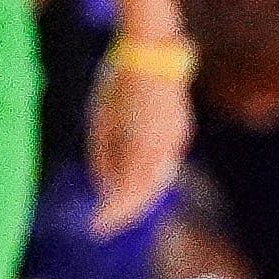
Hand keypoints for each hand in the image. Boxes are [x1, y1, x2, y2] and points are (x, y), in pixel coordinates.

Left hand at [87, 51, 193, 234]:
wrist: (153, 51)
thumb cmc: (118, 83)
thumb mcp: (101, 119)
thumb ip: (104, 155)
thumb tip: (106, 189)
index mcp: (141, 144)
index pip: (129, 192)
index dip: (113, 214)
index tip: (96, 227)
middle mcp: (165, 146)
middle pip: (146, 191)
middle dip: (125, 211)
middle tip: (104, 224)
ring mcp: (177, 138)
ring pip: (158, 179)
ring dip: (138, 196)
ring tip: (115, 208)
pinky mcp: (182, 131)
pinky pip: (165, 163)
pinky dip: (149, 176)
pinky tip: (133, 181)